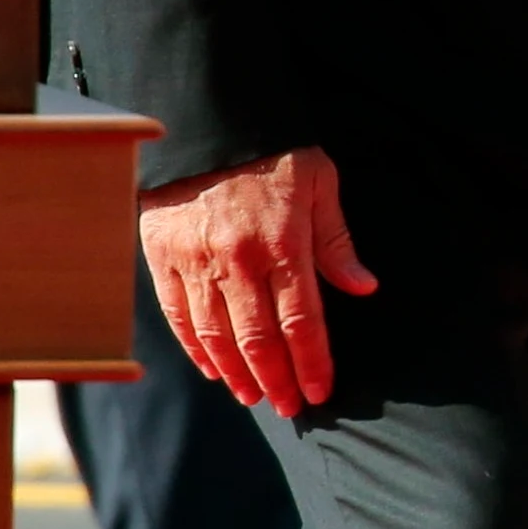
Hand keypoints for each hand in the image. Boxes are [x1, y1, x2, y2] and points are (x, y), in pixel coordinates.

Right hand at [139, 146, 378, 411]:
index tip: (320, 392)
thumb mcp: (320, 183)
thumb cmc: (274, 151)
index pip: (302, 321)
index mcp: (284, 243)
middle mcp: (239, 261)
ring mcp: (197, 263)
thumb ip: (337, 242)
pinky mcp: (163, 259)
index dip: (312, 362)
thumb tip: (364, 288)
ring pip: (217, 336)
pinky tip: (213, 370)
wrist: (205, 121)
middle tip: (287, 407)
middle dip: (276, 379)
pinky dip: (196, 350)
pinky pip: (179, 317)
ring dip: (237, 373)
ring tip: (254, 396)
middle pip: (258, 339)